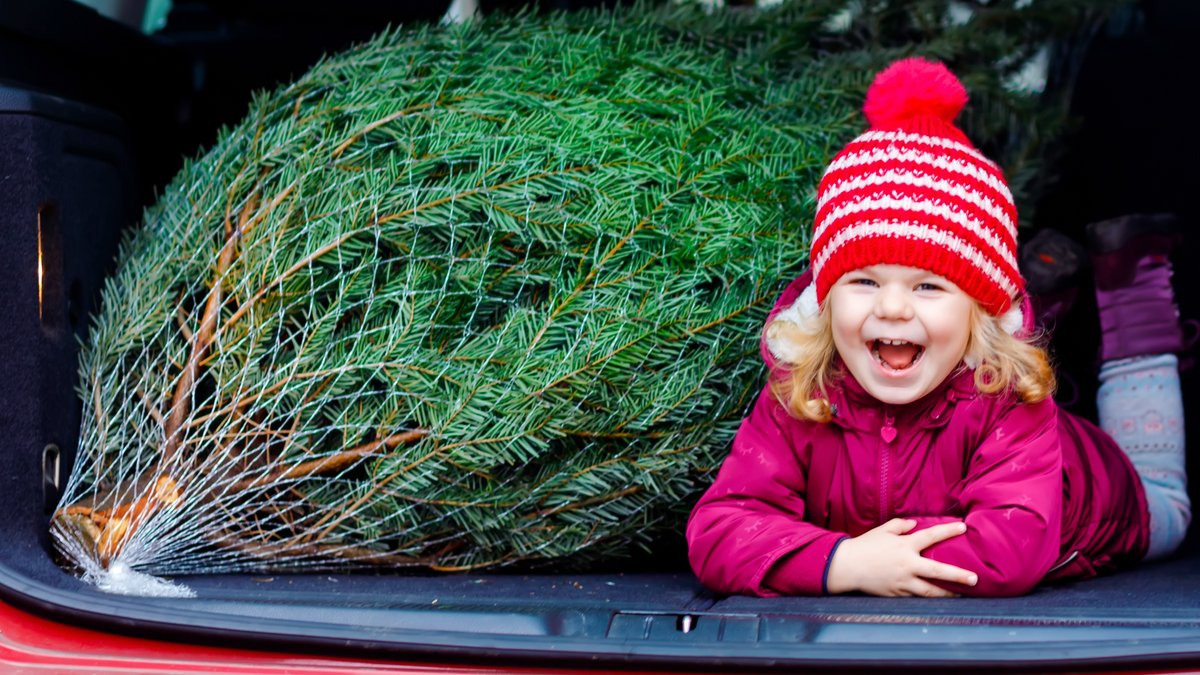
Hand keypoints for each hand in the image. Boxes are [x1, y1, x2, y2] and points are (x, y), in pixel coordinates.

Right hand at [825, 518, 977, 596]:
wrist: (847, 566)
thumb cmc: (864, 546)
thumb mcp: (882, 530)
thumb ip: (900, 525)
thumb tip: (914, 524)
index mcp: (905, 546)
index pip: (931, 536)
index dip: (948, 531)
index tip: (963, 528)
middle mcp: (907, 565)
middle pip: (938, 571)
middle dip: (958, 575)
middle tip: (975, 579)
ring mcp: (903, 582)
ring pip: (930, 591)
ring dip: (947, 593)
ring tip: (961, 595)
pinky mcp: (897, 593)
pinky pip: (916, 597)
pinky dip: (927, 598)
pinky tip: (937, 600)